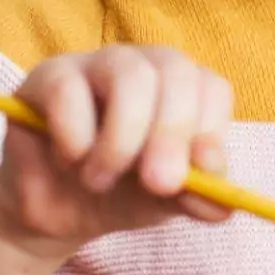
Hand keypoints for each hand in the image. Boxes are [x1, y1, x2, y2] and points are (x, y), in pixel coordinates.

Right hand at [0, 46, 233, 261]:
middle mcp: (144, 67)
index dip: (211, 130)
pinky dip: (75, 137)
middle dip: (172, 132)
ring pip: (128, 75)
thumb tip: (224, 206)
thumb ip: (193, 198)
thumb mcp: (160, 202)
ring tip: (100, 180)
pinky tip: (69, 161)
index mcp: (181, 91)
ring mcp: (95, 63)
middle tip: (159, 183)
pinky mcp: (49, 75)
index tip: (204, 174)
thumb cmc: (118, 193)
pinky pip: (69, 91)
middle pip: (175, 70)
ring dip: (121, 139)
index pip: (212, 88)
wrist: (55, 210)